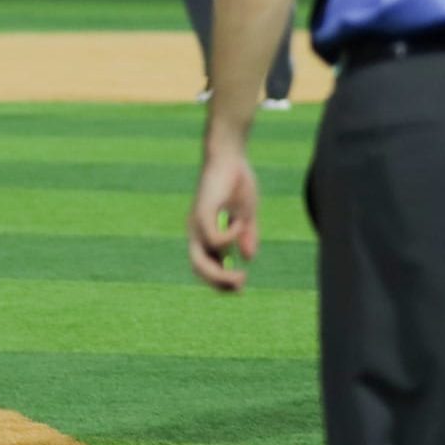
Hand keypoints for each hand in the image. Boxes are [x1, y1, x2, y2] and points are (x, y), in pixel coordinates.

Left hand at [187, 149, 260, 291]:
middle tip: (240, 285)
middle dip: (219, 283)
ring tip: (241, 276)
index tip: (240, 288)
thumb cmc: (236, 182)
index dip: (220, 281)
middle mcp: (196, 230)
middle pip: (199, 268)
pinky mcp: (202, 211)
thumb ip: (247, 236)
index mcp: (205, 232)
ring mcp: (197, 222)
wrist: (230, 156)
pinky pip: (213, 238)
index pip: (205, 265)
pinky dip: (230, 237)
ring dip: (221, 274)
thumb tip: (248, 258)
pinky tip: (240, 223)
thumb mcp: (246, 215)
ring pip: (199, 260)